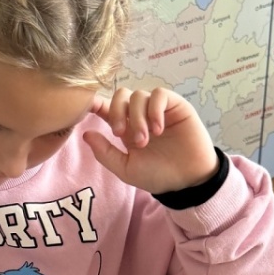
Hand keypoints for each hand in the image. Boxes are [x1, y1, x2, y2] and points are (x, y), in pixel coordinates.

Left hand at [83, 88, 218, 195]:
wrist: (187, 180)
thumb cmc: (158, 175)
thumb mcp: (126, 169)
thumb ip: (105, 153)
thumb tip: (85, 134)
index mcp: (126, 128)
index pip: (107, 108)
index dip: (96, 103)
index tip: (88, 107)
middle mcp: (140, 115)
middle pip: (120, 95)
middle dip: (117, 112)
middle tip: (120, 134)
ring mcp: (157, 109)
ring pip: (139, 96)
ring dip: (137, 117)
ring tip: (144, 140)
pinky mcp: (175, 105)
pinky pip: (159, 94)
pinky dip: (155, 110)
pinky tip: (158, 129)